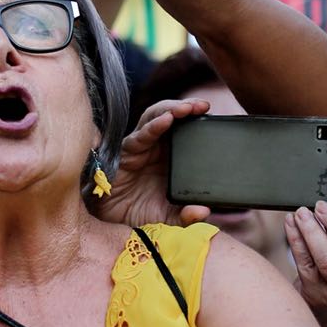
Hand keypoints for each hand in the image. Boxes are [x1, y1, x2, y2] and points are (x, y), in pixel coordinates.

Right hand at [95, 98, 212, 227]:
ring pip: (155, 118)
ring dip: (171, 109)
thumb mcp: (169, 217)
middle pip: (172, 116)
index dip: (198, 119)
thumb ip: (186, 215)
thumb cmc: (140, 212)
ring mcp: (142, 146)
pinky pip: (141, 135)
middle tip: (204, 106)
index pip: (186, 129)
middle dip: (188, 107)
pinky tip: (166, 120)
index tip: (214, 116)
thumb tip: (203, 211)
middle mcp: (157, 147)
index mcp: (171, 156)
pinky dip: (154, 126)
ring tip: (187, 108)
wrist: (112, 221)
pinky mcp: (127, 151)